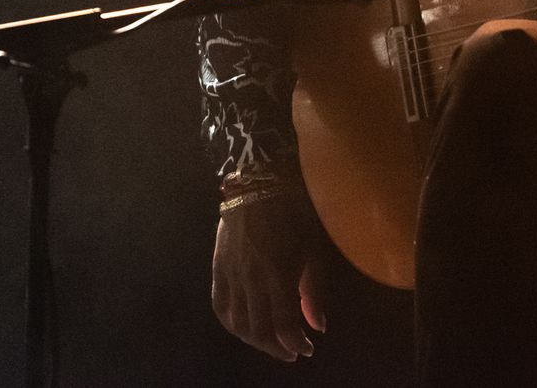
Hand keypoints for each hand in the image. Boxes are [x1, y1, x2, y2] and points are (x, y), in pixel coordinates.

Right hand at [211, 192, 327, 361]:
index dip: (295, 343)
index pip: (283, 325)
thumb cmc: (297, 213)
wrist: (260, 184)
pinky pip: (219, 305)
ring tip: (271, 344)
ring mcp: (231, 275)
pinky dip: (230, 323)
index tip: (308, 349)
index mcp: (277, 275)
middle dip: (276, 347)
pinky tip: (243, 329)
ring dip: (253, 340)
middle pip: (258, 330)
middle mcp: (250, 281)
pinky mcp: (218, 268)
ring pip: (236, 323)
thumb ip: (314, 290)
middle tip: (292, 353)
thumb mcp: (315, 248)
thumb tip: (318, 326)